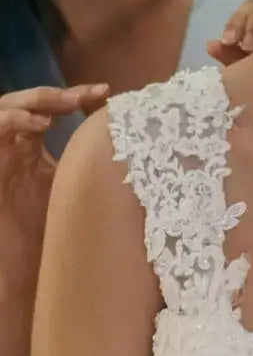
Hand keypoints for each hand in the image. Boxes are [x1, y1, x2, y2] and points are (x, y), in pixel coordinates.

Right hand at [0, 84, 108, 298]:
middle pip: (30, 101)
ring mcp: (0, 152)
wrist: (18, 264)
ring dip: (36, 101)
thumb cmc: (45, 228)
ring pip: (6, 106)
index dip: (77, 95)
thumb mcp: (73, 186)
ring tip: (65, 105)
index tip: (106, 91)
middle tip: (89, 94)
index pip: (52, 108)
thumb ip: (92, 163)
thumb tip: (137, 148)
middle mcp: (14, 143)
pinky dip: (13, 120)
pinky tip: (39, 125)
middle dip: (60, 93)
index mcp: (32, 145)